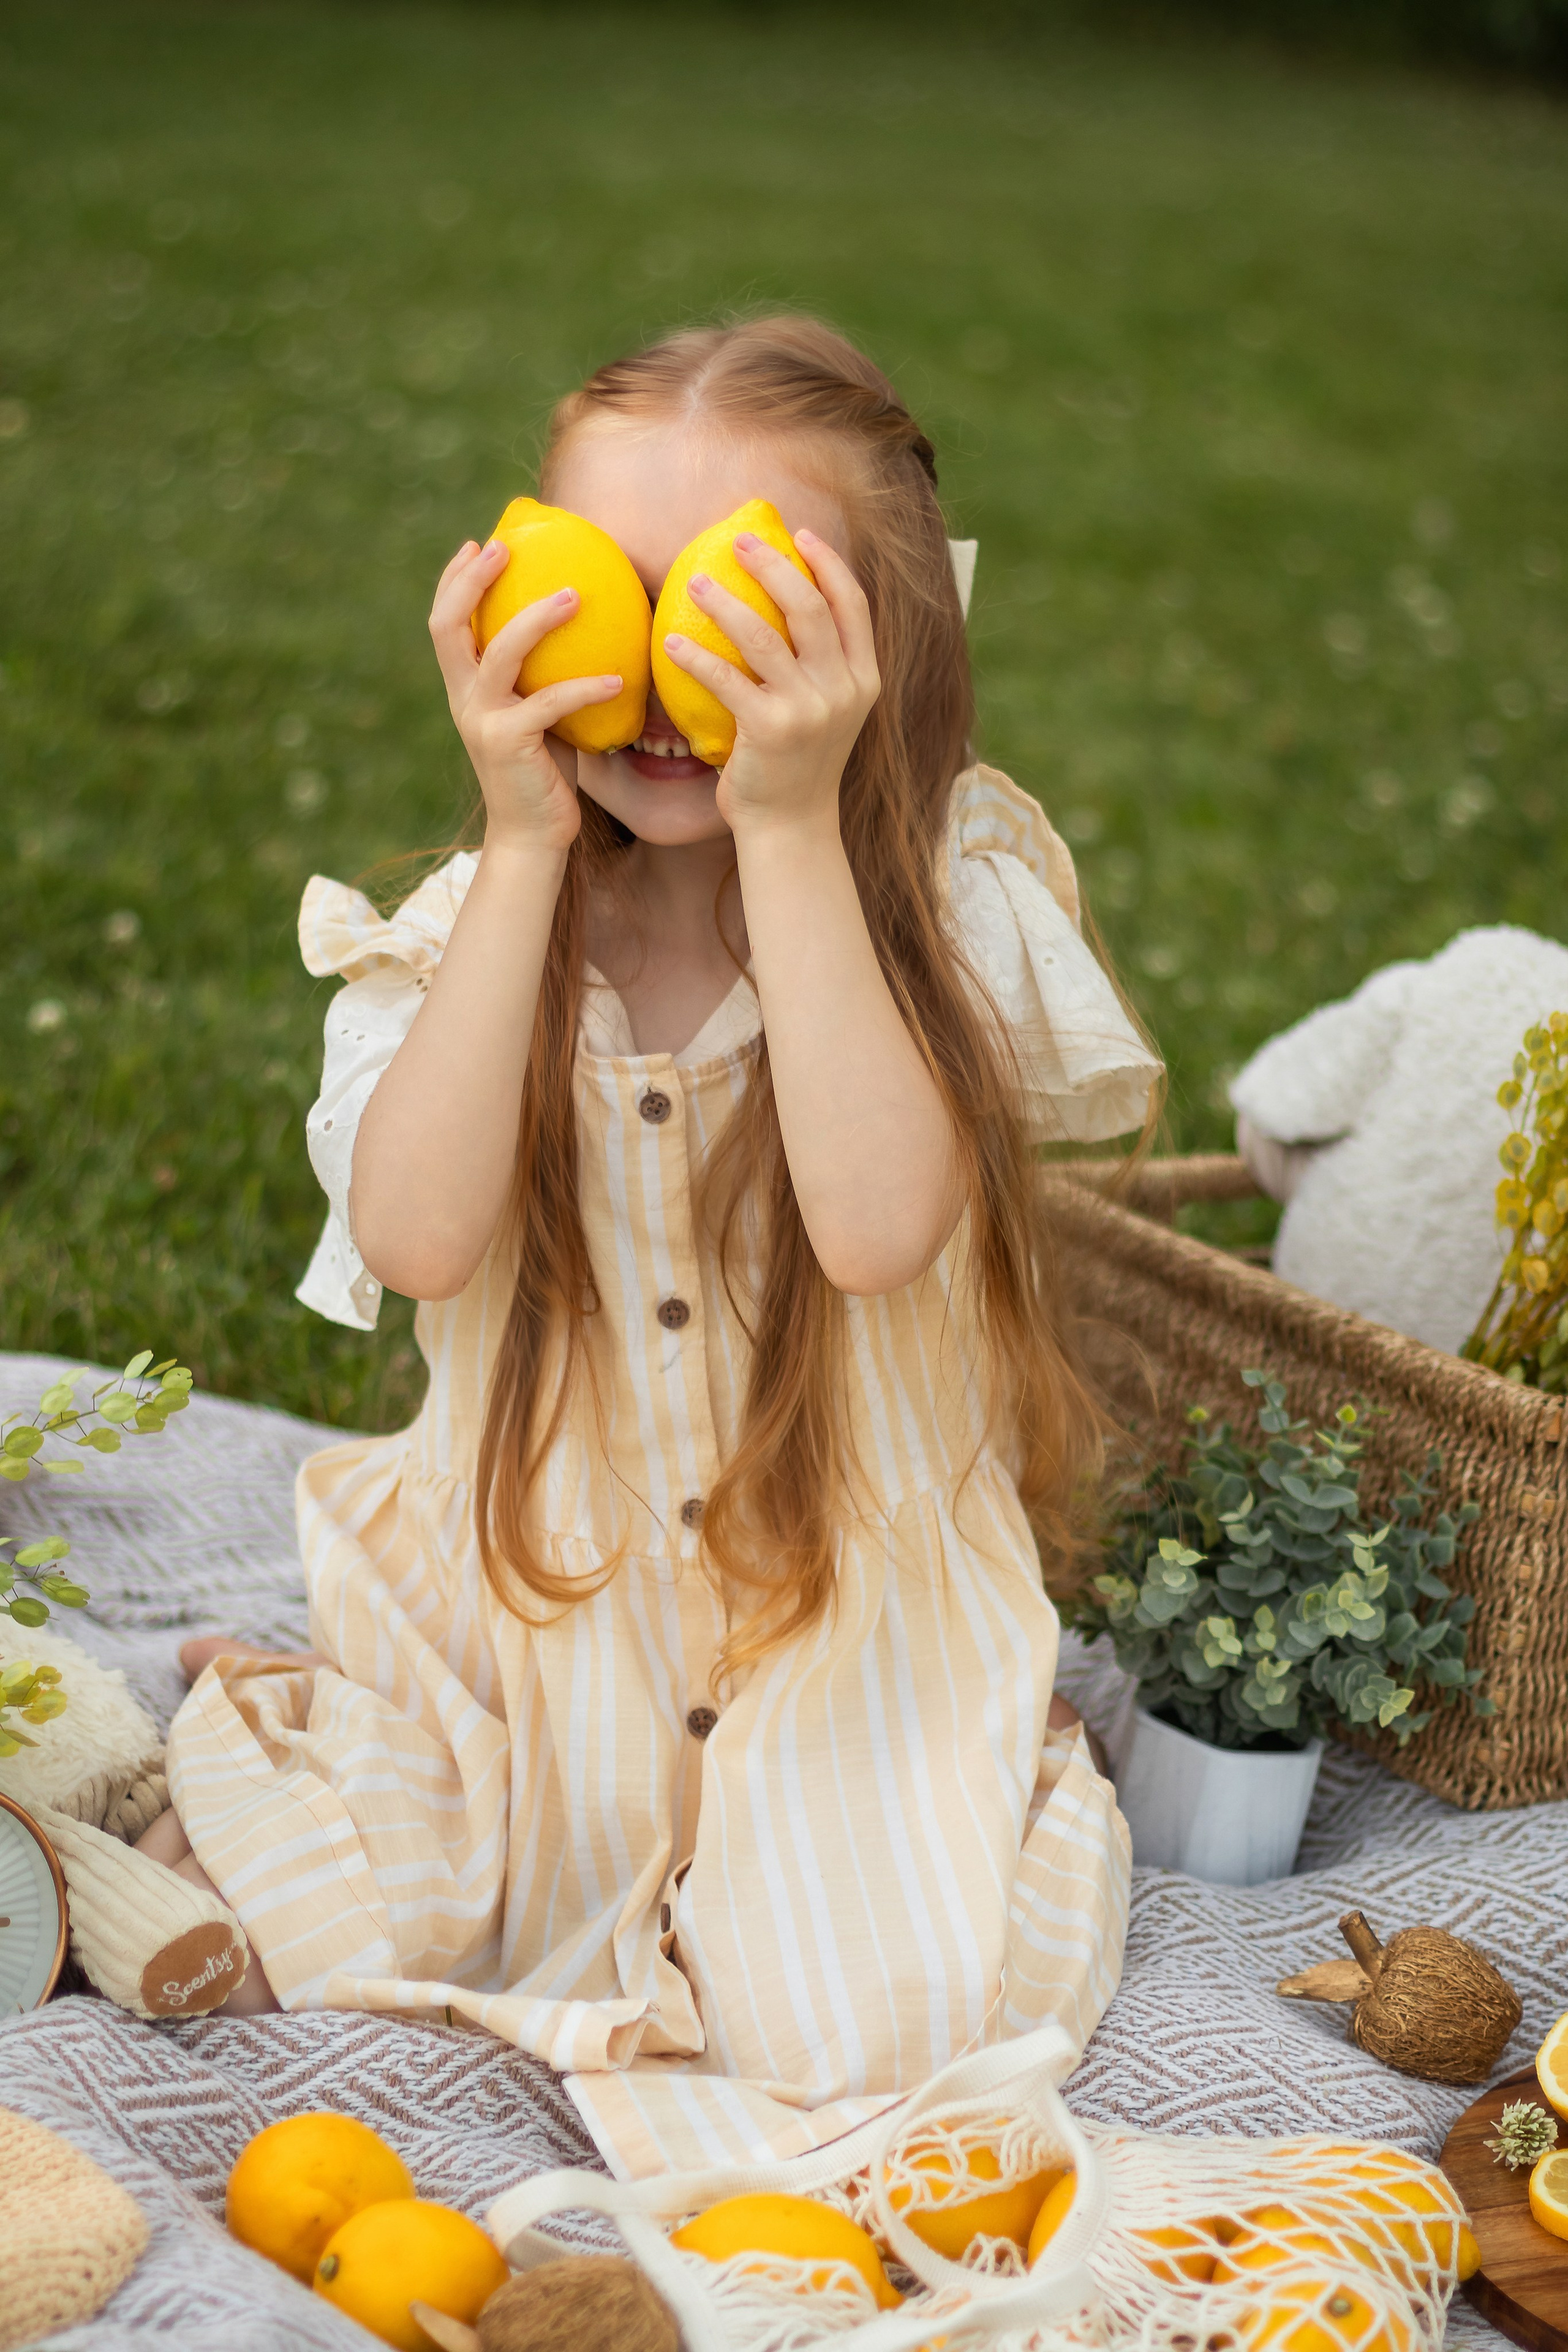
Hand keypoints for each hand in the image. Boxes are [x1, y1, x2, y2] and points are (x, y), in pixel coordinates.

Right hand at [428, 538, 623, 854]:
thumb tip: (582, 628)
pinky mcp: (510, 744)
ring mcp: (482, 721)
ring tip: (575, 595)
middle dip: (471, 581)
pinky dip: (585, 688)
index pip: (444, 623)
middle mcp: (463, 699)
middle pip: (448, 626)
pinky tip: (619, 680)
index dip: (454, 581)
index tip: (478, 544)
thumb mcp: (535, 714)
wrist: (531, 836)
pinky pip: (550, 703)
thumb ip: (538, 677)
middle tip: (505, 546)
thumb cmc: (543, 771)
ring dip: (537, 618)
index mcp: (464, 688)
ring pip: (499, 653)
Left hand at [662, 528, 879, 835]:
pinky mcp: (770, 729)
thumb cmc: (800, 762)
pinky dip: (696, 656)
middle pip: (809, 606)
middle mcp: (843, 689)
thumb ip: (820, 663)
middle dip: (773, 564)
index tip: (799, 533)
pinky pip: (727, 678)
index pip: (853, 604)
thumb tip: (789, 600)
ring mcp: (809, 710)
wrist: (791, 826)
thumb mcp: (828, 710)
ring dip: (724, 601)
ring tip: (694, 580)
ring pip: (764, 635)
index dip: (828, 562)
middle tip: (737, 542)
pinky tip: (672, 641)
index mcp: (864, 679)